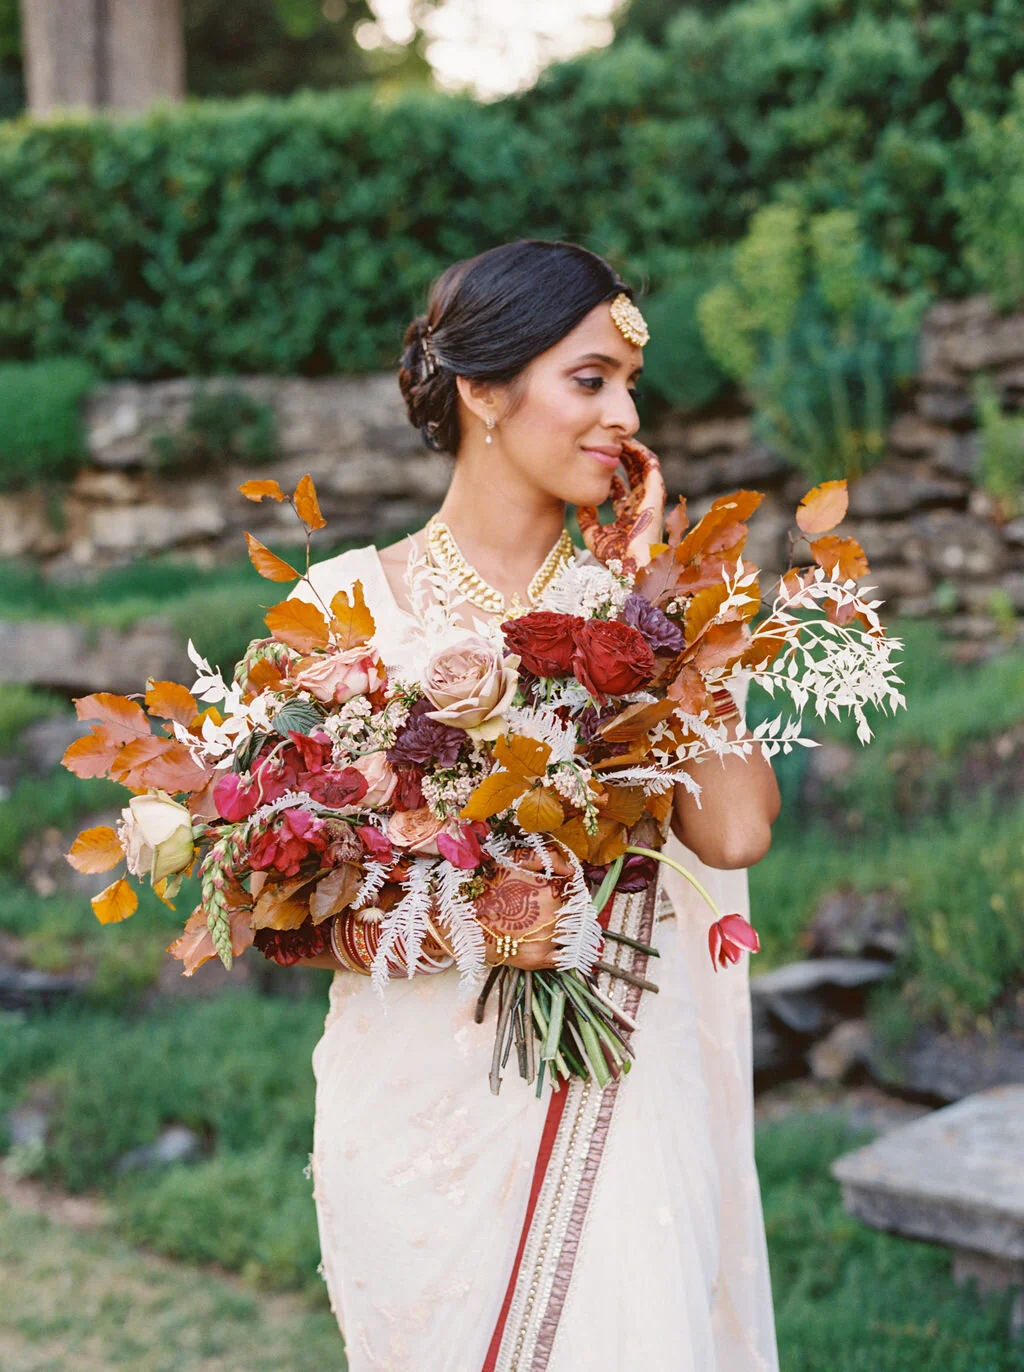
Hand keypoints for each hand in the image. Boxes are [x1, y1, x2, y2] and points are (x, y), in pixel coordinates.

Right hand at [473, 848, 573, 970]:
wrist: (461, 921)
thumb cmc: (485, 887)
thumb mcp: (512, 861)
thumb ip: (546, 858)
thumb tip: (572, 867)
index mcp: (551, 890)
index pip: (575, 889)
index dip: (569, 888)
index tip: (560, 889)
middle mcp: (553, 916)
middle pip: (575, 911)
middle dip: (567, 908)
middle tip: (547, 907)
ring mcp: (547, 939)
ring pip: (571, 933)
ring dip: (566, 928)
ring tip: (544, 923)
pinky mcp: (538, 959)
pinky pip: (563, 956)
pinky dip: (562, 949)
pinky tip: (548, 941)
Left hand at [576, 436, 665, 572]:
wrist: (629, 564)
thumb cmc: (612, 556)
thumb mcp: (592, 534)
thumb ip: (587, 518)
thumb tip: (581, 504)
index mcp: (627, 516)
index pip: (620, 489)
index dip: (610, 474)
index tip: (596, 462)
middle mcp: (640, 505)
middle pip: (634, 475)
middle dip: (623, 457)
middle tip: (609, 442)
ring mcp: (649, 499)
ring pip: (644, 467)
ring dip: (633, 452)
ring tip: (620, 438)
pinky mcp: (655, 494)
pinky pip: (652, 467)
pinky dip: (642, 454)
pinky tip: (630, 444)